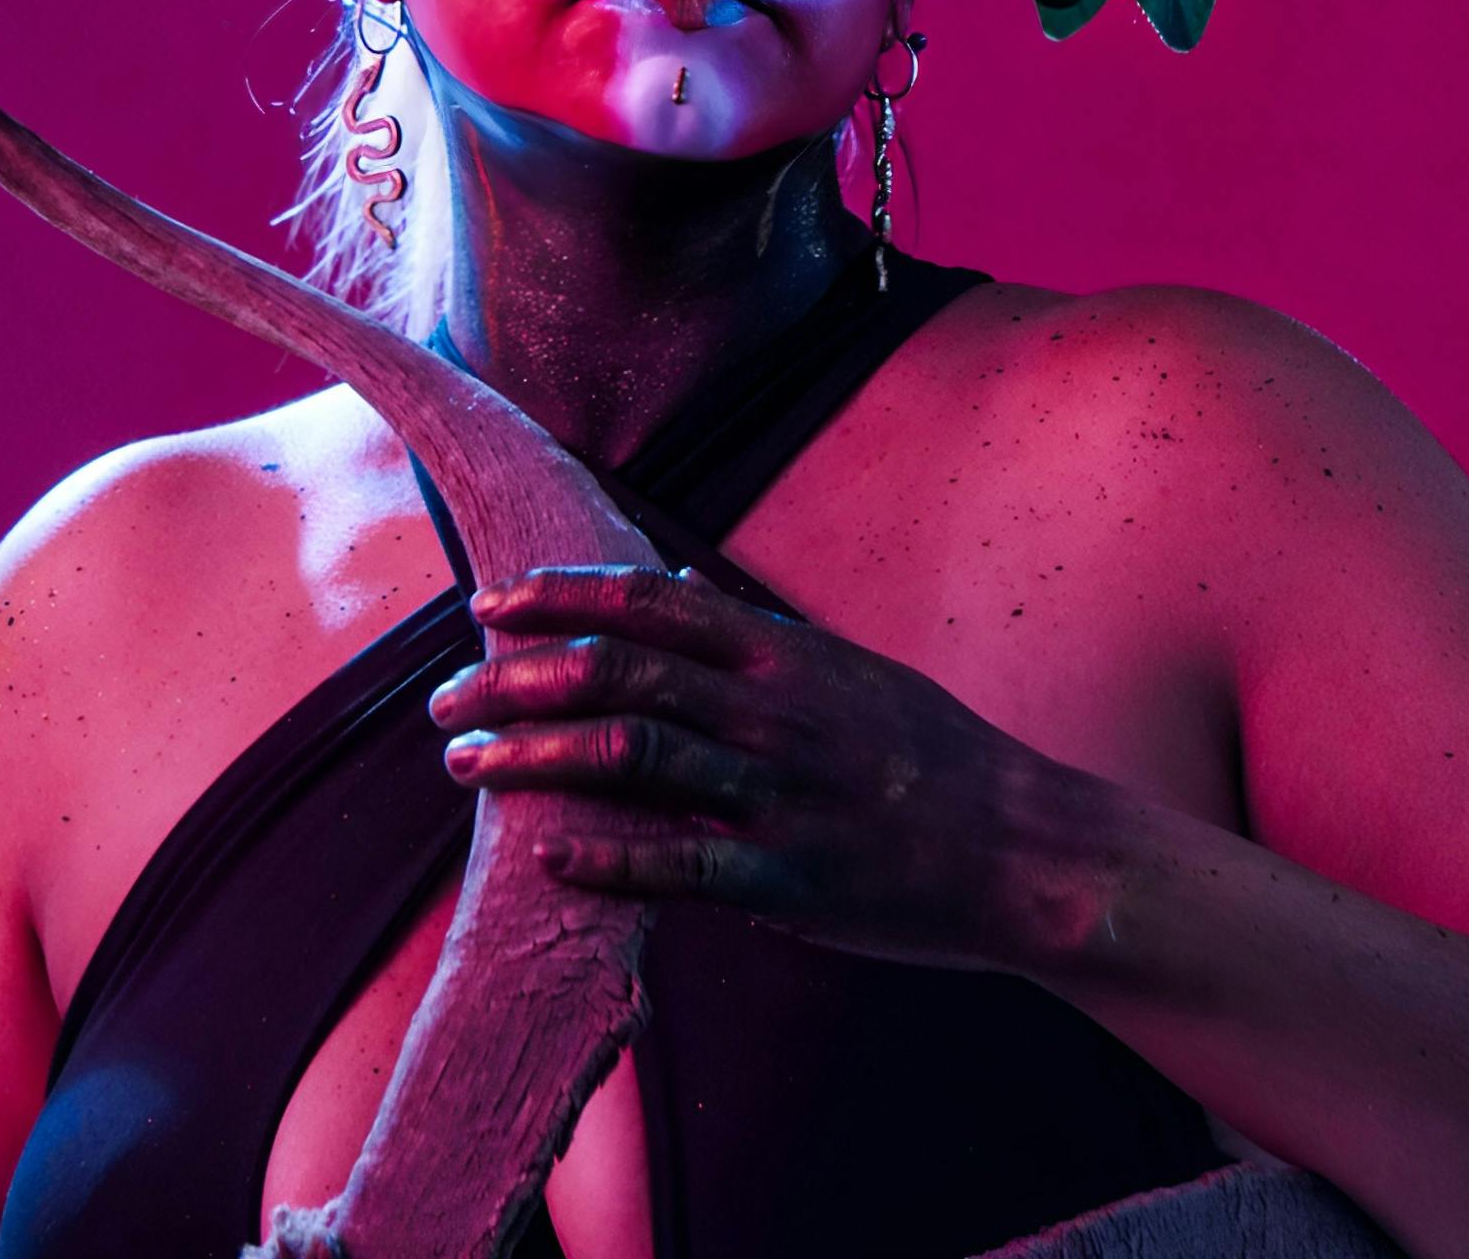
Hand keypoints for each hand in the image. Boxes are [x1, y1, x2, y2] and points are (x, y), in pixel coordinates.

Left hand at [428, 562, 1111, 976]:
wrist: (1028, 851)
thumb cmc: (930, 757)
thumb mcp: (847, 673)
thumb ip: (758, 640)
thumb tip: (685, 590)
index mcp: (782, 653)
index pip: (649, 602)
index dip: (561, 596)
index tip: (487, 603)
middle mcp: (773, 710)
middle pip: (618, 674)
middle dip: (516, 678)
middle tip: (441, 698)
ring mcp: (781, 794)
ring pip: (631, 759)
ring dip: (533, 758)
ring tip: (464, 766)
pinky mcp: (794, 879)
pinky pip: (684, 865)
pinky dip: (610, 858)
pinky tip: (549, 860)